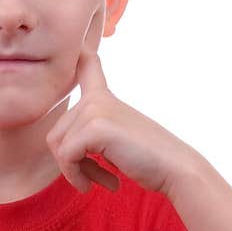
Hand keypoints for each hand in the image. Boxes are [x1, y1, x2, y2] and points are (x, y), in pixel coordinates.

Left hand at [45, 11, 192, 195]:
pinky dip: (79, 177)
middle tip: (96, 179)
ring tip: (101, 181)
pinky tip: (109, 184)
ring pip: (58, 147)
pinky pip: (66, 157)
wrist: (175, 168)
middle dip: (72, 163)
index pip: (87, 65)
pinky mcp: (95, 126)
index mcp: (104, 97)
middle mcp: (96, 98)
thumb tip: (57, 141)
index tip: (81, 46)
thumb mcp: (115, 138)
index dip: (79, 57)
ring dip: (76, 172)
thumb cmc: (148, 160)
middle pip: (56, 133)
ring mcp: (95, 109)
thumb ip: (91, 132)